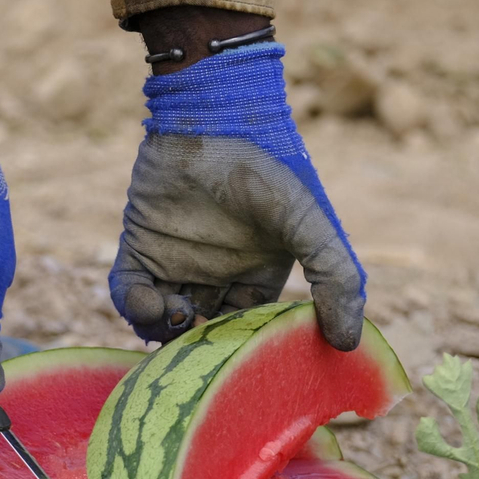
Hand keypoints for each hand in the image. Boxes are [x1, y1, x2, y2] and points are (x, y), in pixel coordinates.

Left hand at [110, 41, 365, 350]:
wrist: (214, 118)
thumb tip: (349, 342)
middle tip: (199, 345)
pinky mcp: (140, 246)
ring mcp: (176, 260)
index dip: (242, 348)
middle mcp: (217, 272)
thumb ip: (336, 278)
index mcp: (259, 272)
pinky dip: (135, 306)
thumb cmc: (268, 169)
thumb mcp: (309, 226)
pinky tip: (153, 302)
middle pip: (203, 330)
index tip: (240, 360)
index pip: (248, 328)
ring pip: (164, 318)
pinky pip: (130, 292)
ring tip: (177, 318)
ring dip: (165, 332)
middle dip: (199, 346)